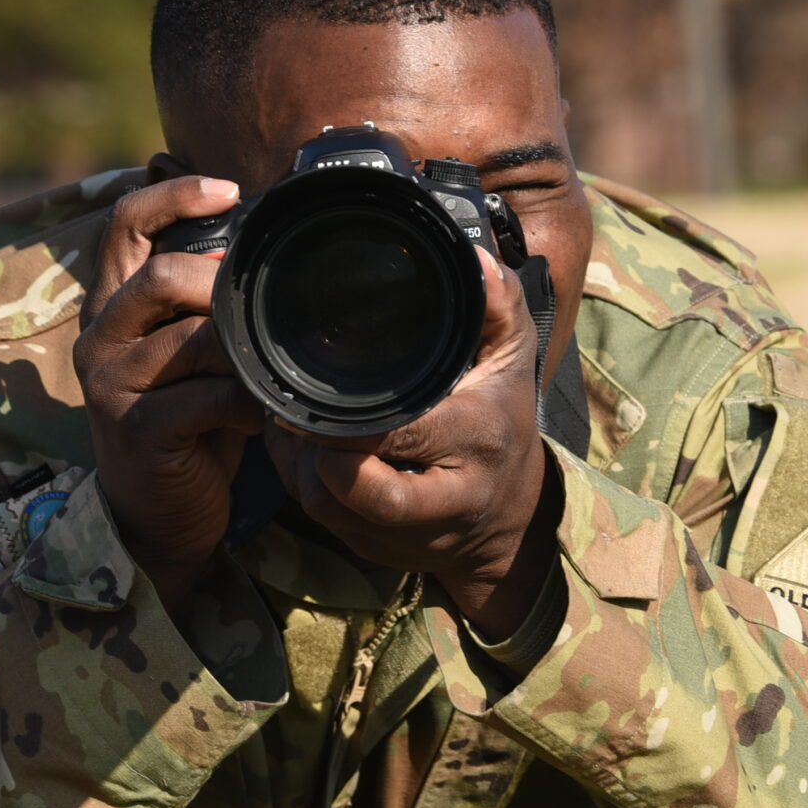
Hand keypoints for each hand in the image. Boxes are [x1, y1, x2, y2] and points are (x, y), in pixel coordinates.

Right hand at [73, 175, 261, 609]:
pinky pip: (206, 397)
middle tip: (263, 313)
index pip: (125, 222)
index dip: (174, 194)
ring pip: (191, 338)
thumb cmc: (188, 422)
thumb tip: (265, 247)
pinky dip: (247, 403)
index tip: (230, 190)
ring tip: (270, 373)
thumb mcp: (191, 352)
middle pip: (159, 275)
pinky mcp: (135, 430)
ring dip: (246, 353)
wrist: (158, 515)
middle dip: (223, 287)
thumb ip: (207, 304)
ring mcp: (110, 383)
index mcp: (112, 305)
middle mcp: (100, 336)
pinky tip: (261, 416)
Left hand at [264, 246, 560, 640]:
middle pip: (359, 490)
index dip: (348, 424)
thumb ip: (497, 305)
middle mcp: (445, 496)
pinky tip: (300, 449)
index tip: (317, 397)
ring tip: (294, 423)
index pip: (403, 436)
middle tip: (297, 412)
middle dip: (316, 453)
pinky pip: (322, 521)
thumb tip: (470, 255)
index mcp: (475, 439)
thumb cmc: (503, 424)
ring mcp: (407, 532)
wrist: (511, 522)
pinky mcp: (377, 552)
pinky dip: (302, 484)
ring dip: (300, 467)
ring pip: (328, 508)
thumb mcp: (513, 360)